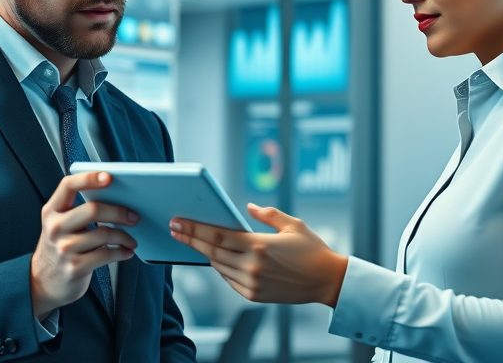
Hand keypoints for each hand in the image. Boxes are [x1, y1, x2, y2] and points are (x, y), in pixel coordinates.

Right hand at [30, 172, 138, 319]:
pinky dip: (121, 252)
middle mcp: (55, 228)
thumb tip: (116, 198)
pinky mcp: (75, 267)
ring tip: (132, 240)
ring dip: (125, 236)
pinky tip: (126, 251)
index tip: (109, 177)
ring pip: (104, 234)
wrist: (42, 283)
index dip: (89, 178)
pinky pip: (106, 255)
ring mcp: (64, 249)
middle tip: (134, 216)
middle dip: (119, 211)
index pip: (68, 185)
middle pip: (93, 210)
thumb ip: (78, 210)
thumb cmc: (59, 248)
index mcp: (51, 211)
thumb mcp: (60, 225)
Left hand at [169, 203, 347, 306]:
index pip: (217, 236)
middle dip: (191, 239)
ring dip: (204, 254)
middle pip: (211, 252)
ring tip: (194, 241)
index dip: (194, 229)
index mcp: (259, 245)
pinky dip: (220, 268)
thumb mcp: (292, 224)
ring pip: (218, 267)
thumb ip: (267, 214)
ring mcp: (252, 283)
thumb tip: (248, 207)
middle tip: (175, 230)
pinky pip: (229, 280)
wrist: (327, 281)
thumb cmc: (312, 250)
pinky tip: (216, 258)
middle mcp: (252, 266)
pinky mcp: (254, 295)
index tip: (178, 222)